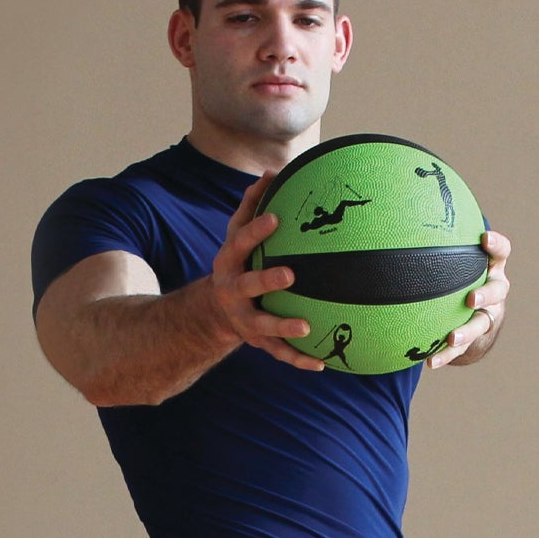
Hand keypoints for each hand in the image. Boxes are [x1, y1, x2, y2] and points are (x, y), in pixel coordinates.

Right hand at [209, 173, 324, 370]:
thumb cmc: (239, 262)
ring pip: (263, 325)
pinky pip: (279, 353)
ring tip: (306, 326)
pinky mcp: (258, 342)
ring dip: (283, 327)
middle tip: (291, 274)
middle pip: (249, 286)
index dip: (255, 231)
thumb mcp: (238, 236)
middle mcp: (233, 292)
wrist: (217, 311)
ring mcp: (245, 320)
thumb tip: (270, 174)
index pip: (240, 243)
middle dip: (267, 280)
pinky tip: (321, 363)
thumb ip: (251, 208)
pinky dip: (298, 359)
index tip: (276, 219)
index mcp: (229, 262)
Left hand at [427, 230, 510, 369]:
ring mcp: (487, 315)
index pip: (501, 252)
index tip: (483, 238)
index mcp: (491, 268)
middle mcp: (495, 291)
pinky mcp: (474, 338)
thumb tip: (405, 218)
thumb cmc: (456, 276)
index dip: (496, 245)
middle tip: (471, 298)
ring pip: (481, 324)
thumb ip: (439, 244)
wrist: (470, 312)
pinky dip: (446, 355)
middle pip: (498, 291)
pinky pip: (461, 348)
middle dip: (486, 294)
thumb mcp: (454, 260)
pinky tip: (430, 362)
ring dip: (467, 331)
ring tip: (451, 338)